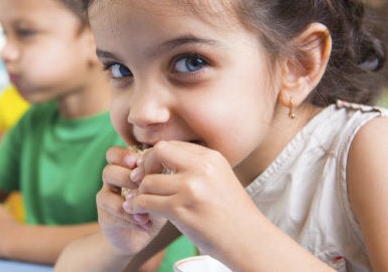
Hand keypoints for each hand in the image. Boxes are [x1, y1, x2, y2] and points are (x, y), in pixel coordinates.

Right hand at [96, 146, 166, 255]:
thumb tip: (169, 166)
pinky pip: (113, 216)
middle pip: (108, 171)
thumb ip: (160, 175)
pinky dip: (131, 220)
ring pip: (106, 194)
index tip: (137, 163)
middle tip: (142, 185)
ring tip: (146, 209)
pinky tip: (146, 224)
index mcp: (122, 169)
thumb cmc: (154, 204)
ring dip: (128, 201)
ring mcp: (106, 200)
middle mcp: (111, 182)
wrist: (140, 235)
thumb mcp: (159, 187)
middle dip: (126, 177)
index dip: (122, 156)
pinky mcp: (105, 218)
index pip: (113, 154)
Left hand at [125, 141, 259, 255]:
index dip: (156, 157)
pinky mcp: (181, 210)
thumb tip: (160, 158)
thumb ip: (195, 167)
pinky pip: (146, 201)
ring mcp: (191, 188)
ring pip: (148, 181)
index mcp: (211, 158)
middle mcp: (201, 168)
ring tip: (144, 201)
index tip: (152, 170)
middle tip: (142, 181)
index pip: (172, 145)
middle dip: (145, 165)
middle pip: (158, 151)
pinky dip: (138, 207)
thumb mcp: (219, 179)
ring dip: (141, 192)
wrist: (249, 242)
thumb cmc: (232, 214)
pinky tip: (140, 212)